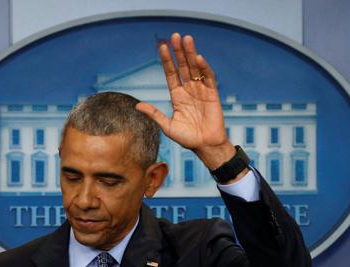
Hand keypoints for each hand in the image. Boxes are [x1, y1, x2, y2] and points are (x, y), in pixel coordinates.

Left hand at [136, 33, 235, 170]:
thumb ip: (154, 114)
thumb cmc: (187, 138)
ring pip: (194, 68)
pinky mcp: (213, 95)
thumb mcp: (167, 126)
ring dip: (190, 54)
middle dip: (178, 52)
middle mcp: (189, 90)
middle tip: (174, 36)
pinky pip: (208, 78)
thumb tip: (137, 105)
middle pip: (182, 67)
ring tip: (186, 39)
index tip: (161, 47)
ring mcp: (201, 91)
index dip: (166, 60)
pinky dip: (204, 68)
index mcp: (177, 96)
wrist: (206, 146)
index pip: (171, 73)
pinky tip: (197, 58)